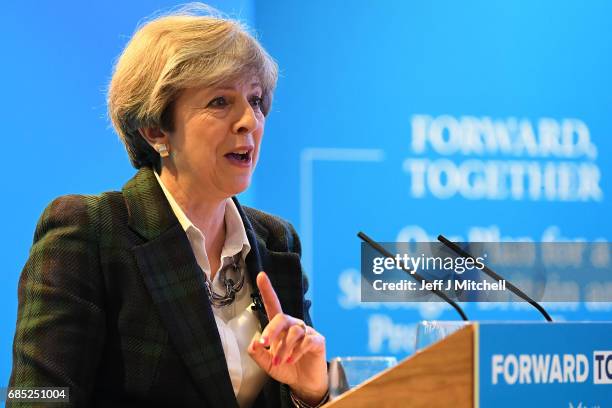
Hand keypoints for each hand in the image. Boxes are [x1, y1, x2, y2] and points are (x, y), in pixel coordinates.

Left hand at [248, 271, 327, 404]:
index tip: (261, 275)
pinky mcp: (317, 340)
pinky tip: (292, 359)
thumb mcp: (267, 364)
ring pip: (293, 332)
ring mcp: (307, 331)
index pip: (273, 305)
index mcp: (280, 327)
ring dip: (284, 348)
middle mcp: (294, 325)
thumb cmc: (286, 368)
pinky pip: (307, 340)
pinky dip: (297, 351)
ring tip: (281, 361)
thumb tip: (254, 343)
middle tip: (264, 345)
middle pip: (282, 318)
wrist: (303, 383)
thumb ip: (258, 354)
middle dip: (271, 331)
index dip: (267, 290)